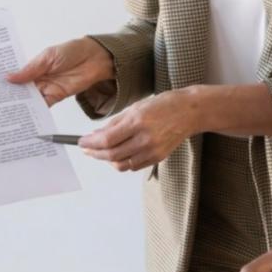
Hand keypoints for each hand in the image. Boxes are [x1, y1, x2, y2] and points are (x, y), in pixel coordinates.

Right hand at [6, 36, 114, 105]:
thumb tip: (9, 77)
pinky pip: (44, 106)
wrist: (94, 58)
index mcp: (33, 66)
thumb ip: (30, 70)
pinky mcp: (56, 96)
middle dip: (10, 96)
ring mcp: (46, 88)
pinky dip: (36, 111)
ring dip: (21, 105)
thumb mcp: (48, 57)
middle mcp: (38, 78)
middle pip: (21, 90)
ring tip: (7, 112)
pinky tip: (27, 115)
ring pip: (30, 99)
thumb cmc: (72, 51)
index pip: (16, 75)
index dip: (5, 82)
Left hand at [78, 89, 197, 171]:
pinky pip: (133, 166)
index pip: (107, 139)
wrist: (190, 111)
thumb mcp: (136, 107)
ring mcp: (152, 150)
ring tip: (100, 152)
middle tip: (86, 149)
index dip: (90, 143)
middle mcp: (145, 139)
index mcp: (138, 122)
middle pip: (112, 154)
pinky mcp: (158, 158)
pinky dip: (122, 162)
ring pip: (121, 164)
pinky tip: (118, 154)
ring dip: (107, 160)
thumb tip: (96, 134)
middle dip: (95, 153)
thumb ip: (115, 122)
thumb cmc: (164, 104)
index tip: (81, 142)